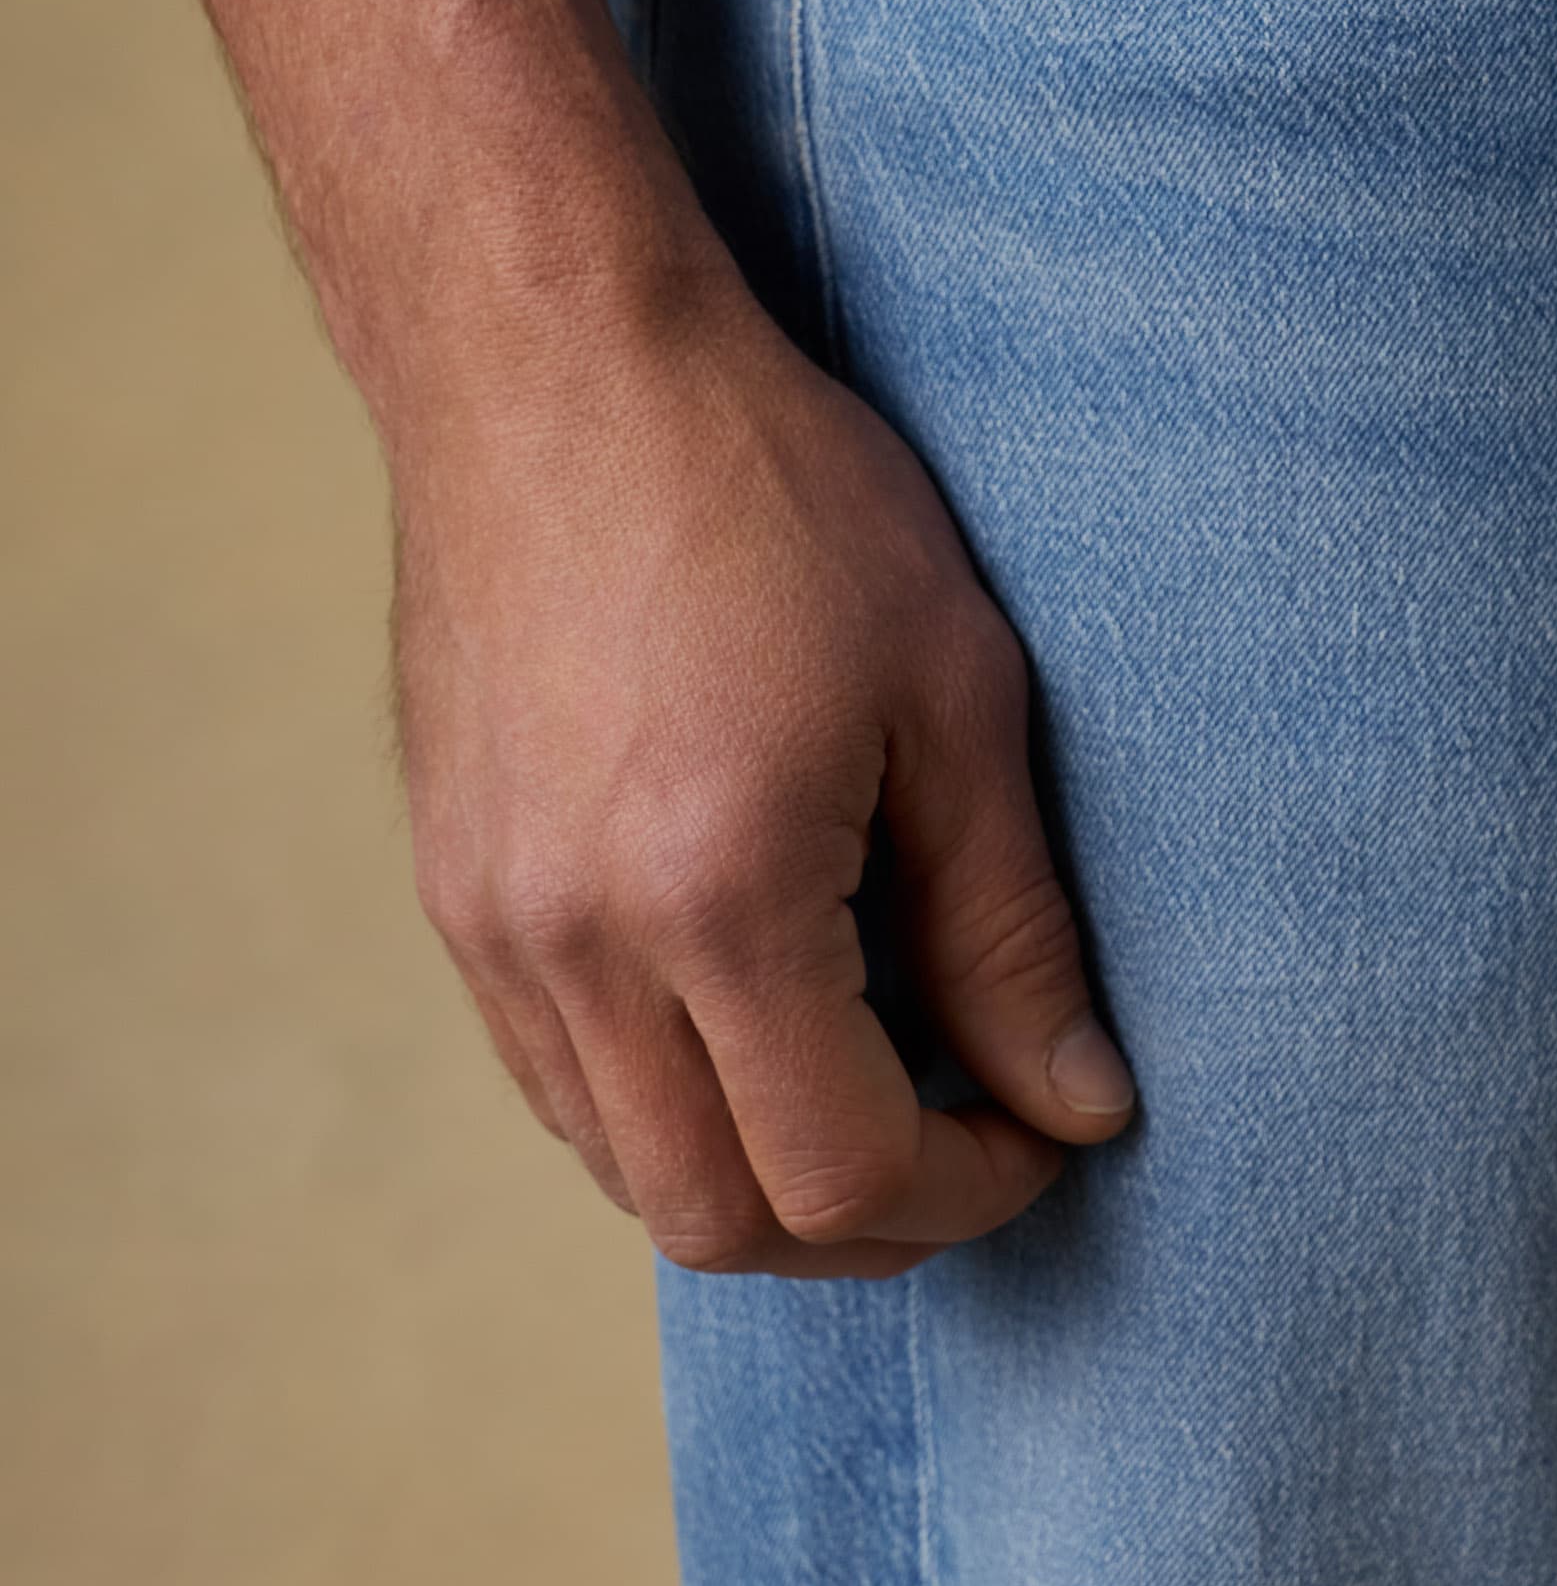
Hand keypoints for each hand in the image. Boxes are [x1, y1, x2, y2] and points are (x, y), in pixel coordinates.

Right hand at [391, 279, 1133, 1277]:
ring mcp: (486, 924)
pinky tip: (754, 1002)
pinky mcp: (449, 887)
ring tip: (871, 1064)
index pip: (840, 1172)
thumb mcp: (953, 691)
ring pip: (621, 1166)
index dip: (968, 1186)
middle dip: (865, 1220)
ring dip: (756, 1168)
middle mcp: (571, 944)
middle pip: (716, 1219)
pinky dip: (663, 1097)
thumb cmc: (776, 492)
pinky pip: (554, 1075)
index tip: (1044, 1125)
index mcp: (713, 896)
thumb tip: (1079, 1103)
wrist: (554, 366)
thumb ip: (1011, 927)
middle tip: (969, 1129)